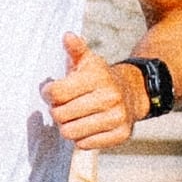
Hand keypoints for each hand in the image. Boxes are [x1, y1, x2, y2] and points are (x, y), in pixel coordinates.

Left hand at [42, 30, 139, 149]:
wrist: (133, 92)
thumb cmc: (102, 78)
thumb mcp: (89, 61)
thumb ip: (76, 49)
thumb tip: (67, 36)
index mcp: (98, 78)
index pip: (57, 93)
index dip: (48, 94)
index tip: (51, 92)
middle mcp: (109, 97)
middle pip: (60, 115)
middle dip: (57, 111)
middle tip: (63, 107)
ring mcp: (117, 117)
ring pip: (70, 133)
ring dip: (67, 126)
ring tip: (74, 117)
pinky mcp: (121, 135)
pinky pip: (85, 144)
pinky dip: (81, 138)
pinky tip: (86, 126)